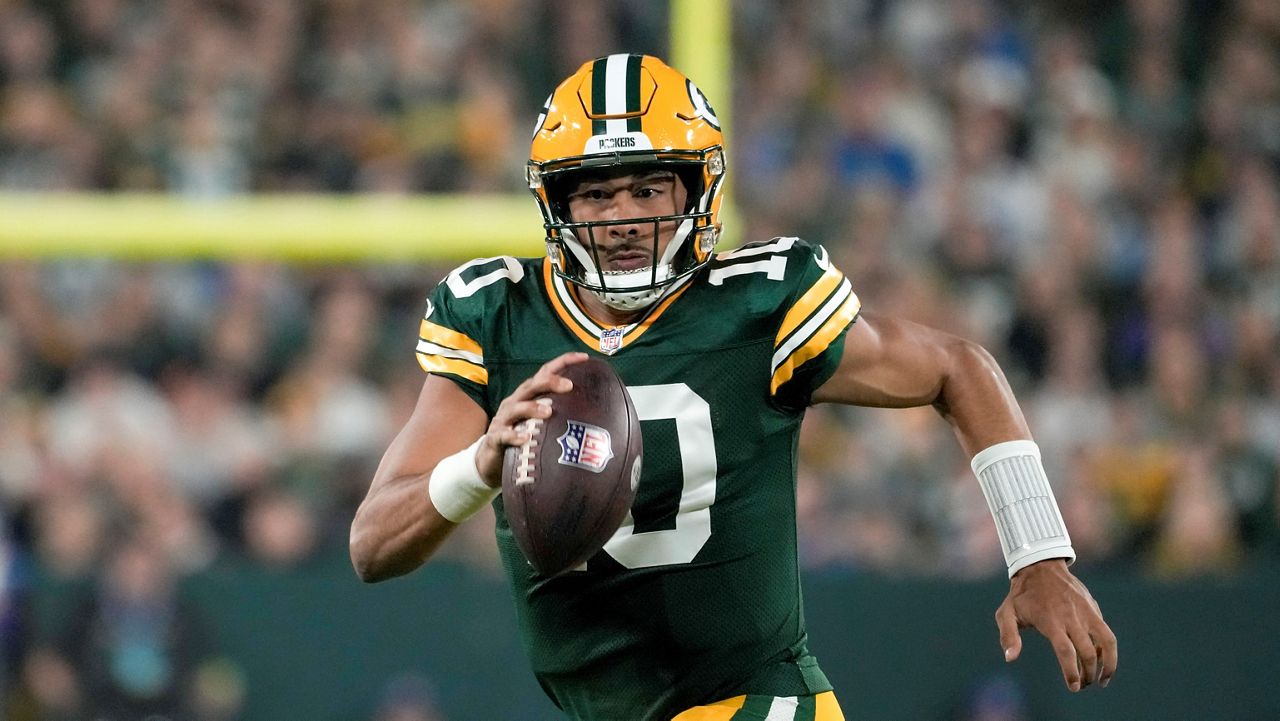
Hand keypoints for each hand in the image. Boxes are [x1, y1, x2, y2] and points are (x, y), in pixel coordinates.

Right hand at [474, 352, 588, 485]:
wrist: (489, 462)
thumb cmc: (522, 440)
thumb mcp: (540, 424)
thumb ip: (559, 417)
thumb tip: (595, 417)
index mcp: (527, 396)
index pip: (545, 373)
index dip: (563, 362)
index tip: (584, 357)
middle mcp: (515, 403)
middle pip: (531, 386)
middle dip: (549, 382)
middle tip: (569, 386)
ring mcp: (503, 420)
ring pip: (516, 408)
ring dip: (532, 408)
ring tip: (548, 412)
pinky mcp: (495, 438)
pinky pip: (503, 435)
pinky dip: (514, 435)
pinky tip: (525, 438)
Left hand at [995, 559, 1117, 691]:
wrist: (1040, 566)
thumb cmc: (1021, 595)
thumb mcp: (1006, 612)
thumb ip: (1008, 636)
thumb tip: (1010, 659)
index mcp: (1051, 620)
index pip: (1066, 651)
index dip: (1072, 671)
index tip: (1074, 687)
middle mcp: (1071, 617)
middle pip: (1087, 652)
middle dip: (1088, 674)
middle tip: (1082, 685)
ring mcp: (1086, 612)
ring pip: (1107, 642)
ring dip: (1108, 664)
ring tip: (1103, 680)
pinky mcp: (1093, 608)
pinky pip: (1105, 632)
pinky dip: (1106, 649)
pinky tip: (1100, 660)